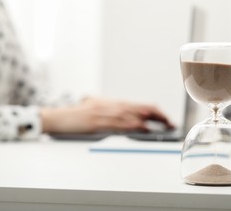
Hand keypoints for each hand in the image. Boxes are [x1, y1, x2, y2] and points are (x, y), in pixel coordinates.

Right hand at [40, 97, 173, 133]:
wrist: (60, 117)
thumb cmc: (76, 114)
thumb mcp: (94, 107)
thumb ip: (107, 109)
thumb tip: (120, 114)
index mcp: (112, 103)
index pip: (139, 105)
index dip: (155, 111)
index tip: (165, 118)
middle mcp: (112, 106)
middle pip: (141, 108)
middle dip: (159, 116)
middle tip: (170, 123)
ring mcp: (106, 114)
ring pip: (134, 115)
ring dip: (151, 121)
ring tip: (164, 126)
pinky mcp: (99, 123)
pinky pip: (120, 124)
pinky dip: (134, 126)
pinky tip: (144, 128)